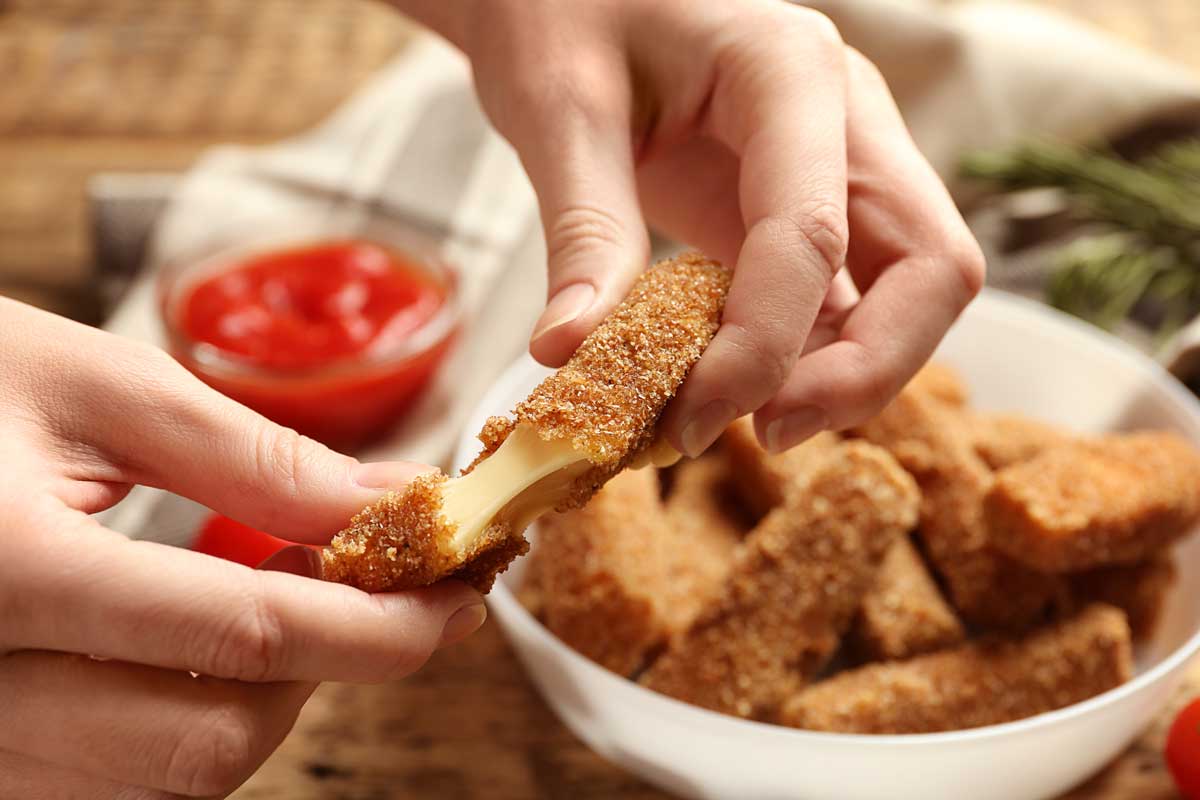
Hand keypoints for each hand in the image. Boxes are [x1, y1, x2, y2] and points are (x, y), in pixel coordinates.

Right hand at [0, 298, 485, 797]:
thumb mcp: (91, 387)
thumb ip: (249, 459)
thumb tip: (390, 504)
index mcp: (3, 570)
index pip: (244, 633)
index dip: (378, 625)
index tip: (455, 598)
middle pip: (214, 738)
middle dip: (324, 671)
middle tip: (373, 591)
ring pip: (168, 778)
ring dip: (260, 698)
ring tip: (285, 603)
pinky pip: (111, 778)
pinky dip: (186, 717)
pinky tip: (202, 644)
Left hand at [399, 0, 984, 454]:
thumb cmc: (563, 13)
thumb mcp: (556, 109)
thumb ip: (581, 230)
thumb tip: (572, 354)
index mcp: (788, 72)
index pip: (816, 232)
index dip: (766, 345)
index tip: (694, 418)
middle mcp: (846, 119)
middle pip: (930, 268)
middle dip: (861, 372)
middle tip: (760, 432)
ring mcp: (843, 166)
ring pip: (907, 293)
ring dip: (840, 375)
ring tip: (731, 419)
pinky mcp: (815, 208)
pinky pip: (847, 297)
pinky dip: (804, 357)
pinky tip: (730, 388)